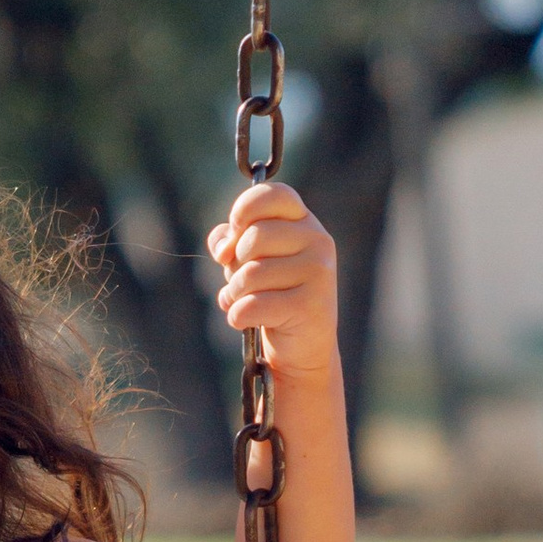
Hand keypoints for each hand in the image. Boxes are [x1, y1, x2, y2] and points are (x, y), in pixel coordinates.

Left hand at [208, 182, 338, 375]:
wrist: (302, 347)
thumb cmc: (273, 294)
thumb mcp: (250, 260)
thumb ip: (231, 239)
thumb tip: (223, 246)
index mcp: (303, 222)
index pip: (273, 195)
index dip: (244, 210)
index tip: (235, 232)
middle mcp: (317, 241)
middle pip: (253, 238)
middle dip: (234, 265)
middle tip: (238, 283)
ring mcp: (319, 272)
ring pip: (250, 274)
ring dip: (234, 293)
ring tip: (242, 302)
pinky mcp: (311, 306)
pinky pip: (253, 305)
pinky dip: (238, 316)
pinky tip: (246, 320)